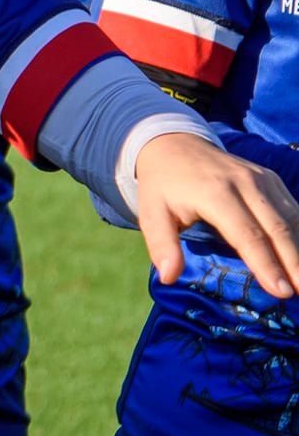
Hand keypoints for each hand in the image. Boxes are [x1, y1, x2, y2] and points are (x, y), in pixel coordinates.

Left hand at [135, 132, 298, 297]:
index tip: (281, 291)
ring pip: (292, 220)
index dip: (266, 265)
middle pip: (277, 229)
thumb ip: (161, 244)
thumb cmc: (162, 185)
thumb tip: (169, 277)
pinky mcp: (271, 179)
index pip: (247, 234)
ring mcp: (263, 179)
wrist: (174, 144)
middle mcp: (245, 183)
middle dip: (294, 264)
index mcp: (215, 193)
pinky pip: (293, 210)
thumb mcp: (151, 212)